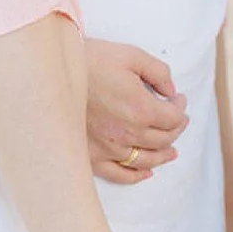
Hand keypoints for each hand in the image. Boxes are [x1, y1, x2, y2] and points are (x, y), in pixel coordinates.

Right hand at [85, 37, 188, 183]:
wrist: (51, 74)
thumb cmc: (91, 61)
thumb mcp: (131, 56)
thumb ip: (159, 73)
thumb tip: (171, 90)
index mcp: (141, 109)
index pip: (174, 118)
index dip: (181, 109)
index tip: (178, 100)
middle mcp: (128, 134)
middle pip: (163, 140)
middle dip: (175, 129)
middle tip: (177, 121)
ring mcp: (109, 148)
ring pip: (146, 160)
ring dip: (162, 155)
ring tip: (171, 152)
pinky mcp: (91, 156)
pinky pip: (119, 174)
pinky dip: (136, 175)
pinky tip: (145, 172)